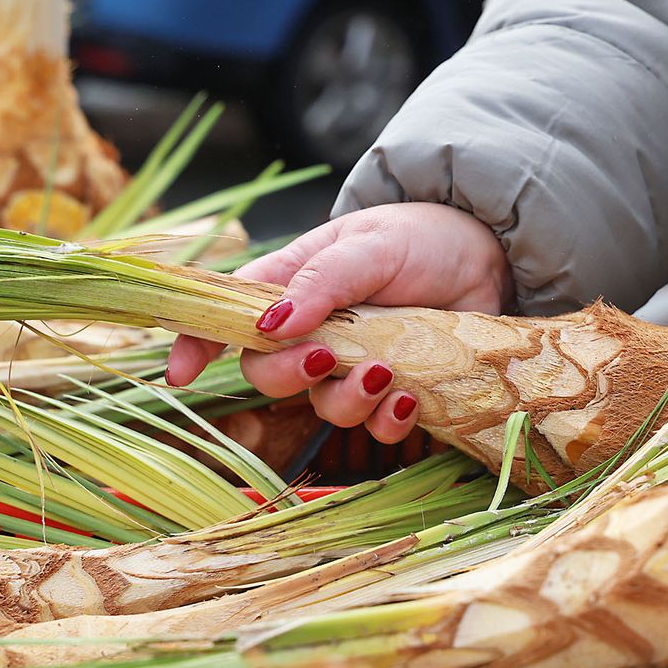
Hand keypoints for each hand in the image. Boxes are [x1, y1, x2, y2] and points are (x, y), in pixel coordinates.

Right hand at [166, 202, 513, 443]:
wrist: (487, 257)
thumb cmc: (419, 239)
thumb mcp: (368, 245)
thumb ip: (321, 281)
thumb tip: (270, 324)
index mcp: (290, 288)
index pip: (227, 318)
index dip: (197, 346)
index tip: (180, 375)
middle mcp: (314, 333)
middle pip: (268, 375)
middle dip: (288, 375)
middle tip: (326, 356)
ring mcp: (353, 367)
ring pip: (323, 408)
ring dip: (348, 400)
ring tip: (385, 372)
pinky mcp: (395, 394)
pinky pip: (377, 429)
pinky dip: (389, 422)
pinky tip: (408, 399)